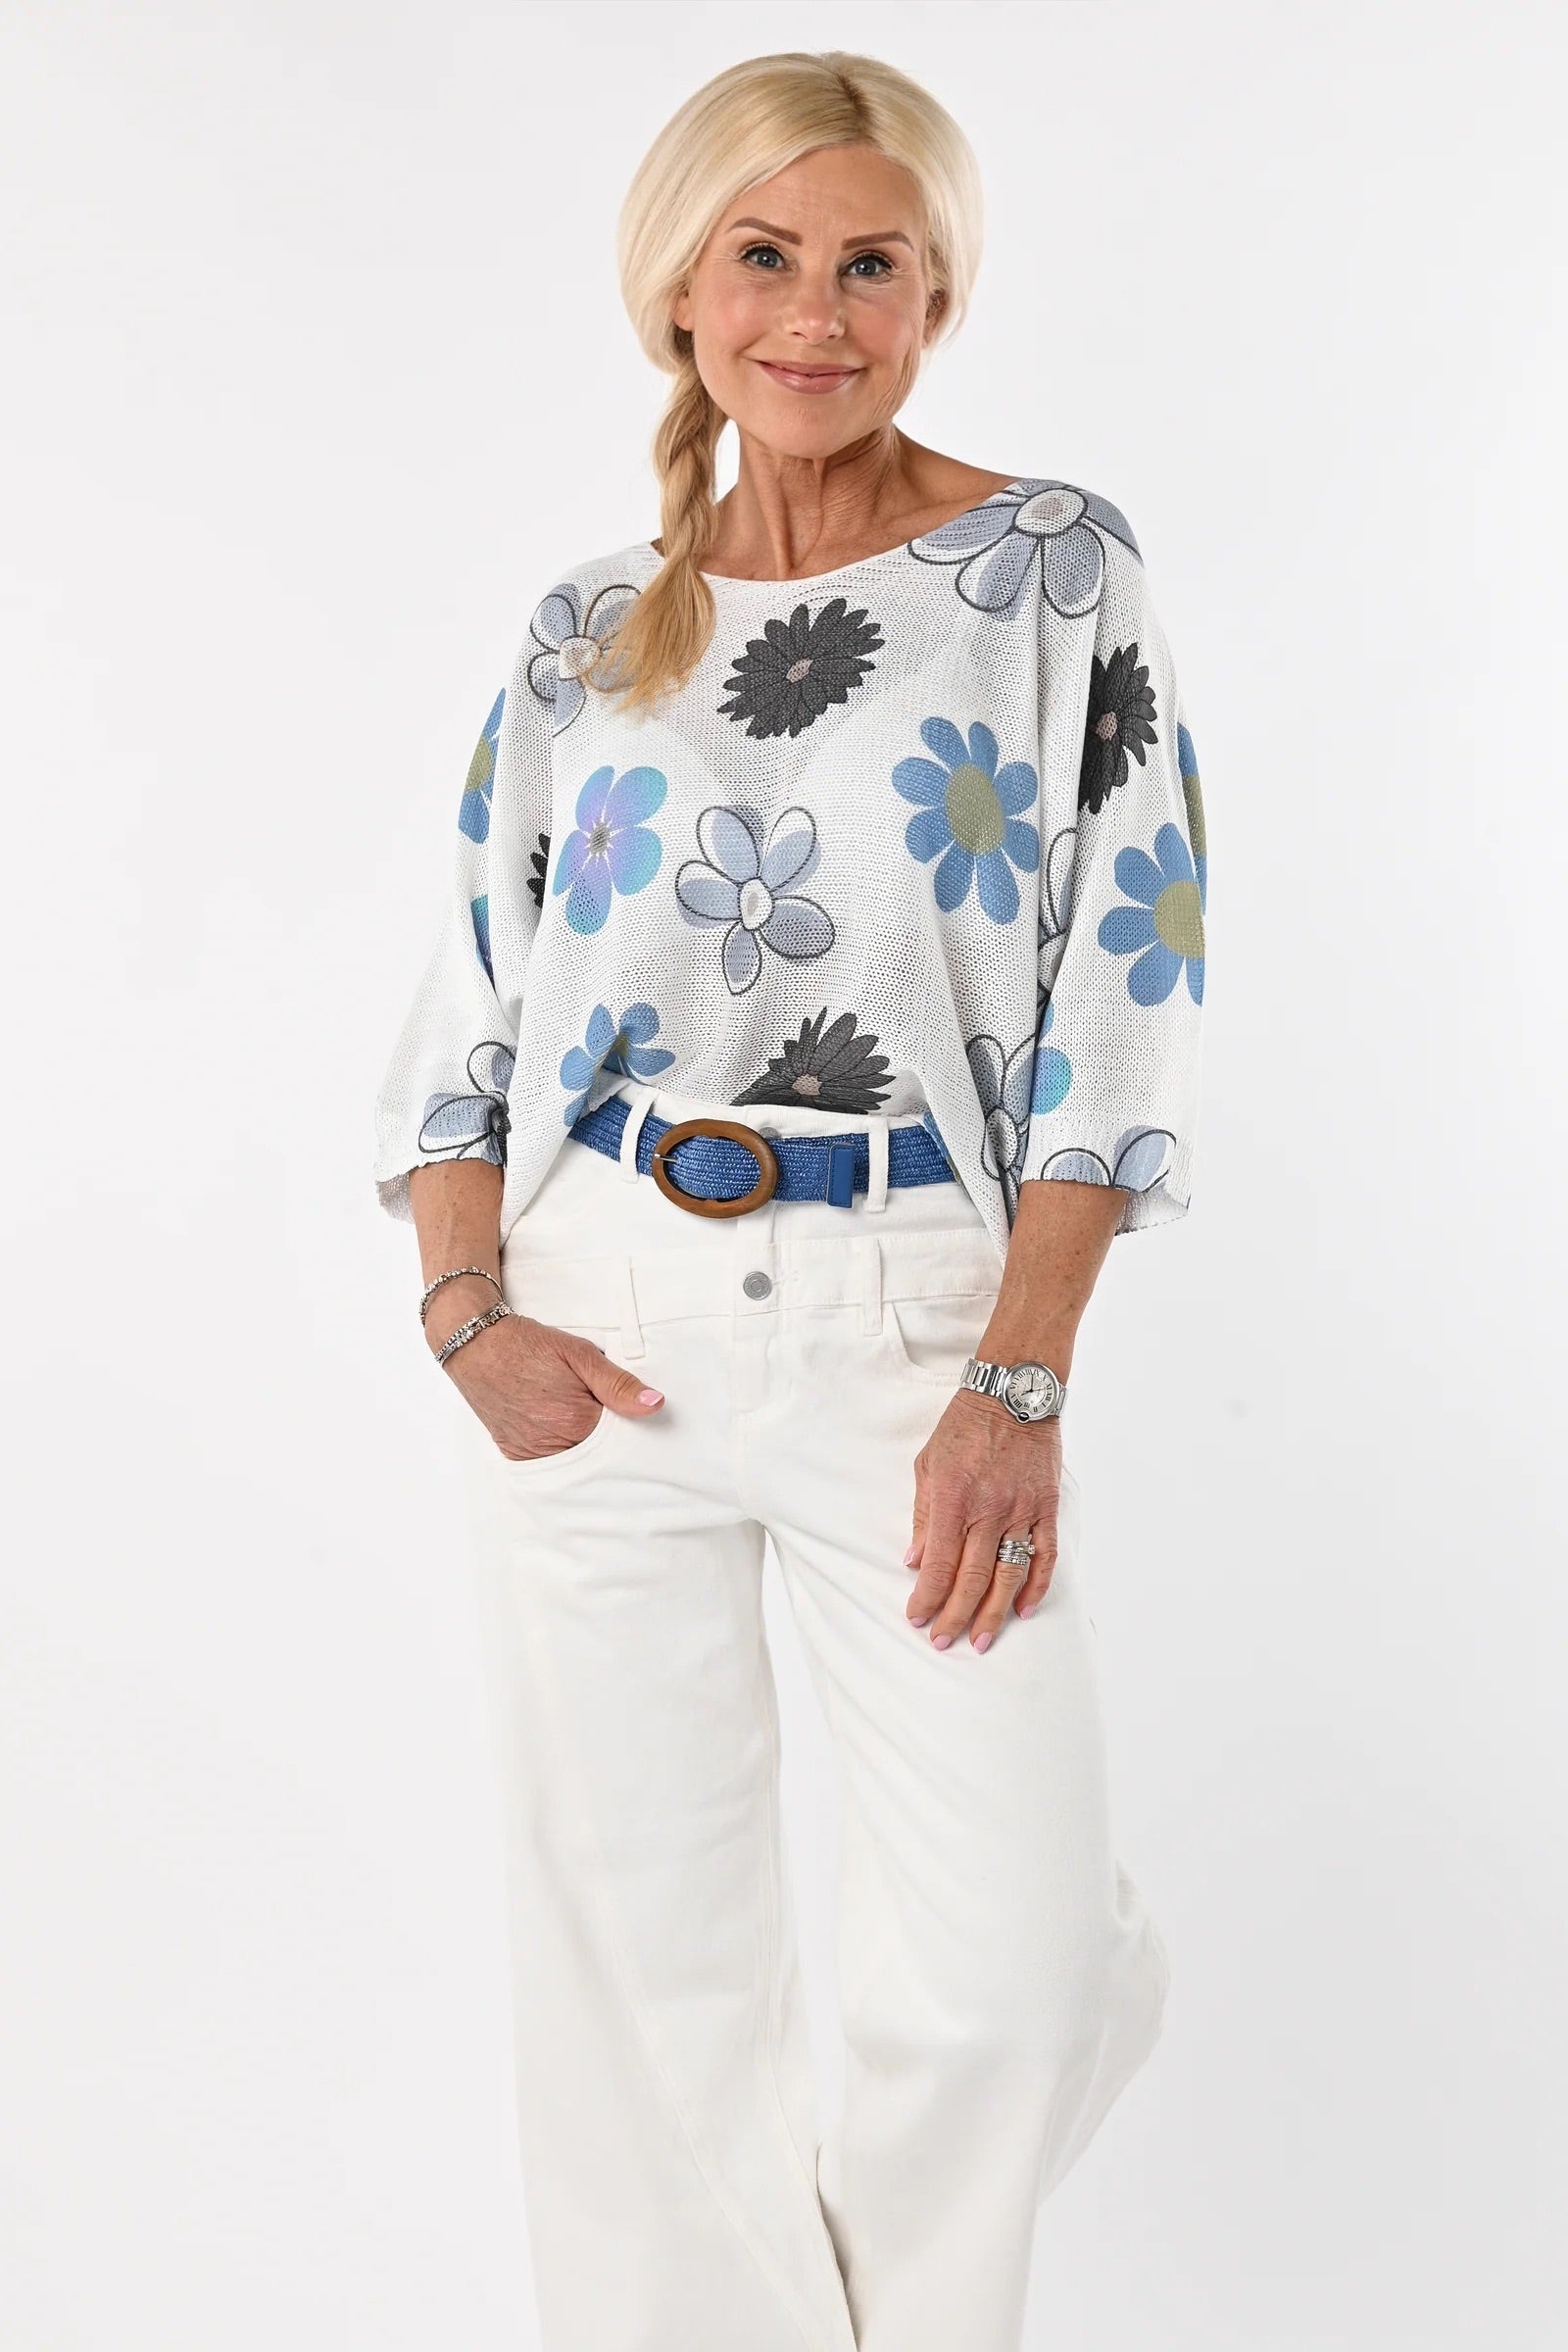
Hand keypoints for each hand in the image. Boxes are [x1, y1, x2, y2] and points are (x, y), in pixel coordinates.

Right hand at [428, 1302, 664, 1460]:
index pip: (621, 1441)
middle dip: (606, 1439)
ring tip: (572, 1414)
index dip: (628, 1426)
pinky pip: (548, 1463)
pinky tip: (558, 1429)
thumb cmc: (529, 1345)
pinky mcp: (515, 1453)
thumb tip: (654, 1405)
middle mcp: (554, 1445)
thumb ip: (618, 1384)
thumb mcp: (580, 1355)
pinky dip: (559, 1451)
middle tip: (598, 1410)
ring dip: (582, 1446)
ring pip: (574, 1462)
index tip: (628, 1413)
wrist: (476, 1345)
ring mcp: (531, 1452)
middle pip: (598, 1456)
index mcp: (576, 1422)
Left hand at [904, 1391, 1066, 1651]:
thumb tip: (916, 1561)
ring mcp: (1022, 1511)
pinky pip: (1044, 1557)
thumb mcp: (927, 1465)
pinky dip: (1035, 1587)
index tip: (917, 1618)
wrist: (1013, 1394)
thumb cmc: (964, 1427)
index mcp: (954, 1499)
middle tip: (944, 1642)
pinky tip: (1023, 1610)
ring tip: (982, 1641)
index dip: (927, 1597)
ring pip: (1008, 1576)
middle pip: (971, 1579)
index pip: (939, 1564)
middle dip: (955, 1616)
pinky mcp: (1047, 1508)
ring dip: (993, 1614)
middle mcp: (989, 1510)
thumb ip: (923, 1516)